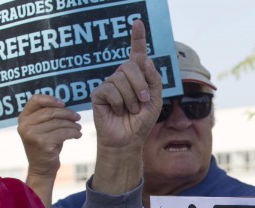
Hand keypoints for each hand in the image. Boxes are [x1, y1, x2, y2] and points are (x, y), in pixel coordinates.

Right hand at [18, 94, 81, 207]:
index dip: (50, 99)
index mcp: (23, 118)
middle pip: (50, 112)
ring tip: (78, 128)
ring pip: (58, 123)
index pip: (35, 100)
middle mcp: (25, 125)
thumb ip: (47, 116)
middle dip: (67, 113)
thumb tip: (64, 105)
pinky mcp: (42, 143)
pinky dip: (74, 133)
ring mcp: (32, 134)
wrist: (42, 169)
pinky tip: (77, 135)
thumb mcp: (43, 128)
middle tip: (77, 118)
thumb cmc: (45, 146)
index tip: (63, 104)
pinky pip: (63, 133)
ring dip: (72, 125)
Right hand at [91, 20, 160, 152]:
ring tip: (130, 111)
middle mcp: (122, 77)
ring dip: (131, 98)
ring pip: (121, 79)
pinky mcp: (99, 94)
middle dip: (140, 85)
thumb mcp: (155, 100)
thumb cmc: (141, 121)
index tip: (138, 22)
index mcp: (137, 76)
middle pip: (130, 66)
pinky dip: (119, 103)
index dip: (137, 38)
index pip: (137, 54)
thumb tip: (144, 59)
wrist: (128, 139)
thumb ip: (153, 79)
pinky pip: (110, 90)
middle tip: (143, 102)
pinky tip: (117, 111)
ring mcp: (109, 84)